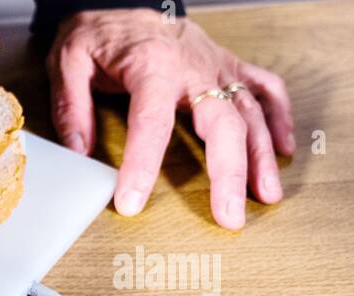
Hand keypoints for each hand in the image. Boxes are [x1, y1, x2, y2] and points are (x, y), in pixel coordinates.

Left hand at [47, 9, 293, 229]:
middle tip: (230, 216)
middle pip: (223, 122)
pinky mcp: (228, 66)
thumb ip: (71, 107)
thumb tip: (79, 153)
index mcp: (151, 66)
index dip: (143, 164)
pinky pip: (264, 87)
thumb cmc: (99, 36)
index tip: (133, 202)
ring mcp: (216, 67)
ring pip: (250, 111)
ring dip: (262, 156)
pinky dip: (278, 117)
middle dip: (229, 173)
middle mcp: (193, 67)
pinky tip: (284, 149)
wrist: (122, 6)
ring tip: (266, 197)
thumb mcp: (69, 61)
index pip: (151, 121)